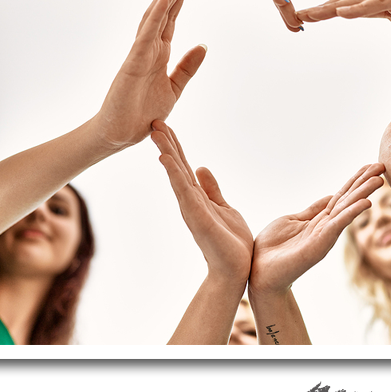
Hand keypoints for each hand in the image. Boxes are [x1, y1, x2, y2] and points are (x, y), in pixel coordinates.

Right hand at [92, 0, 206, 148]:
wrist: (120, 134)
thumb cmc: (142, 113)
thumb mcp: (174, 87)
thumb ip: (187, 67)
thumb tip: (203, 45)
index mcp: (159, 53)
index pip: (172, 19)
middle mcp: (149, 48)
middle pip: (164, 12)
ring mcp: (140, 53)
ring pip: (155, 17)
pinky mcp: (133, 62)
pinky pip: (146, 34)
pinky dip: (155, 16)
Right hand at [151, 121, 253, 285]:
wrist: (235, 269)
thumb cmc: (231, 242)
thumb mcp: (224, 207)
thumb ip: (212, 189)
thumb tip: (202, 168)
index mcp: (197, 197)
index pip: (183, 166)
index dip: (174, 146)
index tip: (165, 126)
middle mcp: (190, 200)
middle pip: (176, 166)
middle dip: (166, 143)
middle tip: (155, 122)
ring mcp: (191, 207)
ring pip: (176, 174)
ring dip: (166, 152)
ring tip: (156, 132)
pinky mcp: (196, 216)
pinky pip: (183, 189)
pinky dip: (174, 172)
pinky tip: (166, 157)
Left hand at [249, 163, 383, 297]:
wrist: (260, 271)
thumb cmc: (273, 247)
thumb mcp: (294, 220)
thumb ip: (313, 210)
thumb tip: (330, 196)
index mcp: (320, 219)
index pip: (342, 195)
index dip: (356, 179)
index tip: (371, 166)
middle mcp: (326, 226)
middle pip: (348, 200)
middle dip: (364, 182)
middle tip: (382, 166)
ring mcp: (324, 235)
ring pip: (347, 210)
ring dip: (363, 194)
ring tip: (379, 180)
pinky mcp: (319, 245)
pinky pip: (338, 225)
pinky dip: (351, 213)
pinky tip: (365, 203)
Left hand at [296, 0, 390, 33]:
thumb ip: (373, 10)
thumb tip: (348, 11)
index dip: (325, 8)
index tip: (303, 16)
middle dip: (322, 7)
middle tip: (298, 15)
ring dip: (334, 8)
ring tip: (312, 15)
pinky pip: (381, 2)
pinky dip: (361, 8)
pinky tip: (343, 13)